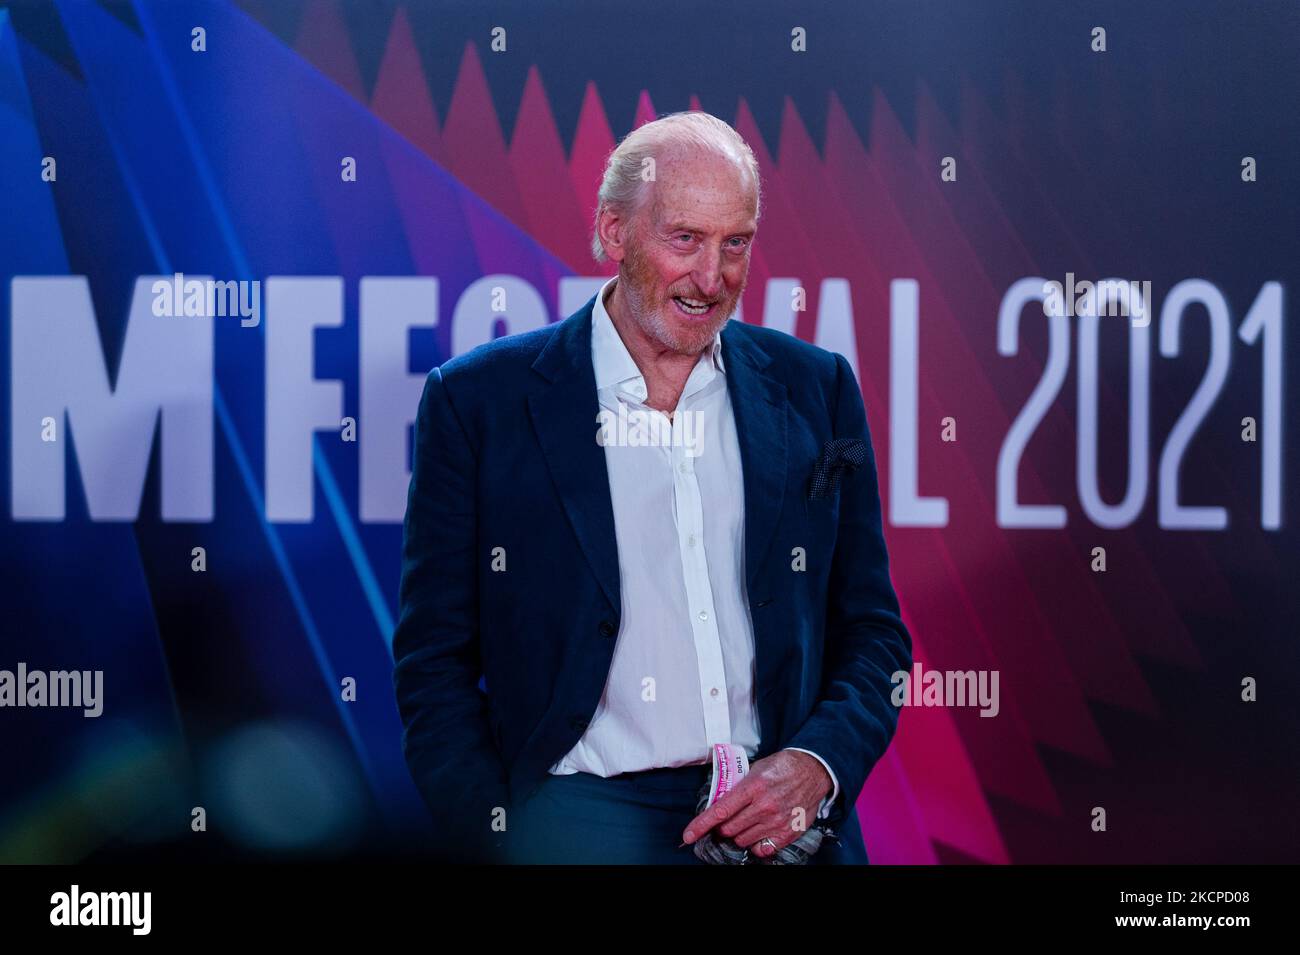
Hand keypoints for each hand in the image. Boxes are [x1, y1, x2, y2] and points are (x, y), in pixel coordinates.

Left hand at [681, 749, 830, 858]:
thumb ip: (737, 788)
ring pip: (742, 840)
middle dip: (722, 826)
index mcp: (753, 786)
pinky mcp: (788, 832)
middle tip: (728, 818)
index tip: (688, 835)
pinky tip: (759, 830)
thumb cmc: (782, 767)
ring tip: (747, 820)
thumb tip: (717, 804)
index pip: (720, 811)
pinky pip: (762, 849)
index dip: (701, 825)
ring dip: (738, 834)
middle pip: (728, 829)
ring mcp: (777, 821)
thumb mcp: (755, 769)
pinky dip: (756, 843)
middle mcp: (764, 806)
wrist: (813, 770)